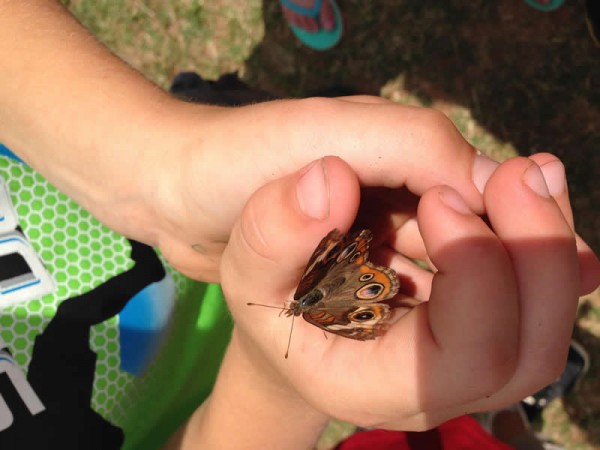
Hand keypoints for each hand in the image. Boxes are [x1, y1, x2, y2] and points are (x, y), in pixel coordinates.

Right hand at [217, 154, 599, 436]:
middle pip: (533, 349)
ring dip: (549, 240)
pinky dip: (541, 237)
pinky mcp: (483, 322)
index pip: (472, 356)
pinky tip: (522, 189)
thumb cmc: (274, 304)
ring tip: (530, 172)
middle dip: (537, 253)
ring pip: (548, 318)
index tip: (438, 196)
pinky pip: (540, 293)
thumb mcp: (249, 271)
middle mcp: (440, 388)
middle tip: (517, 173)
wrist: (298, 322)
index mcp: (381, 387)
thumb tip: (330, 178)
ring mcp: (469, 359)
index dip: (475, 269)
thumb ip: (272, 233)